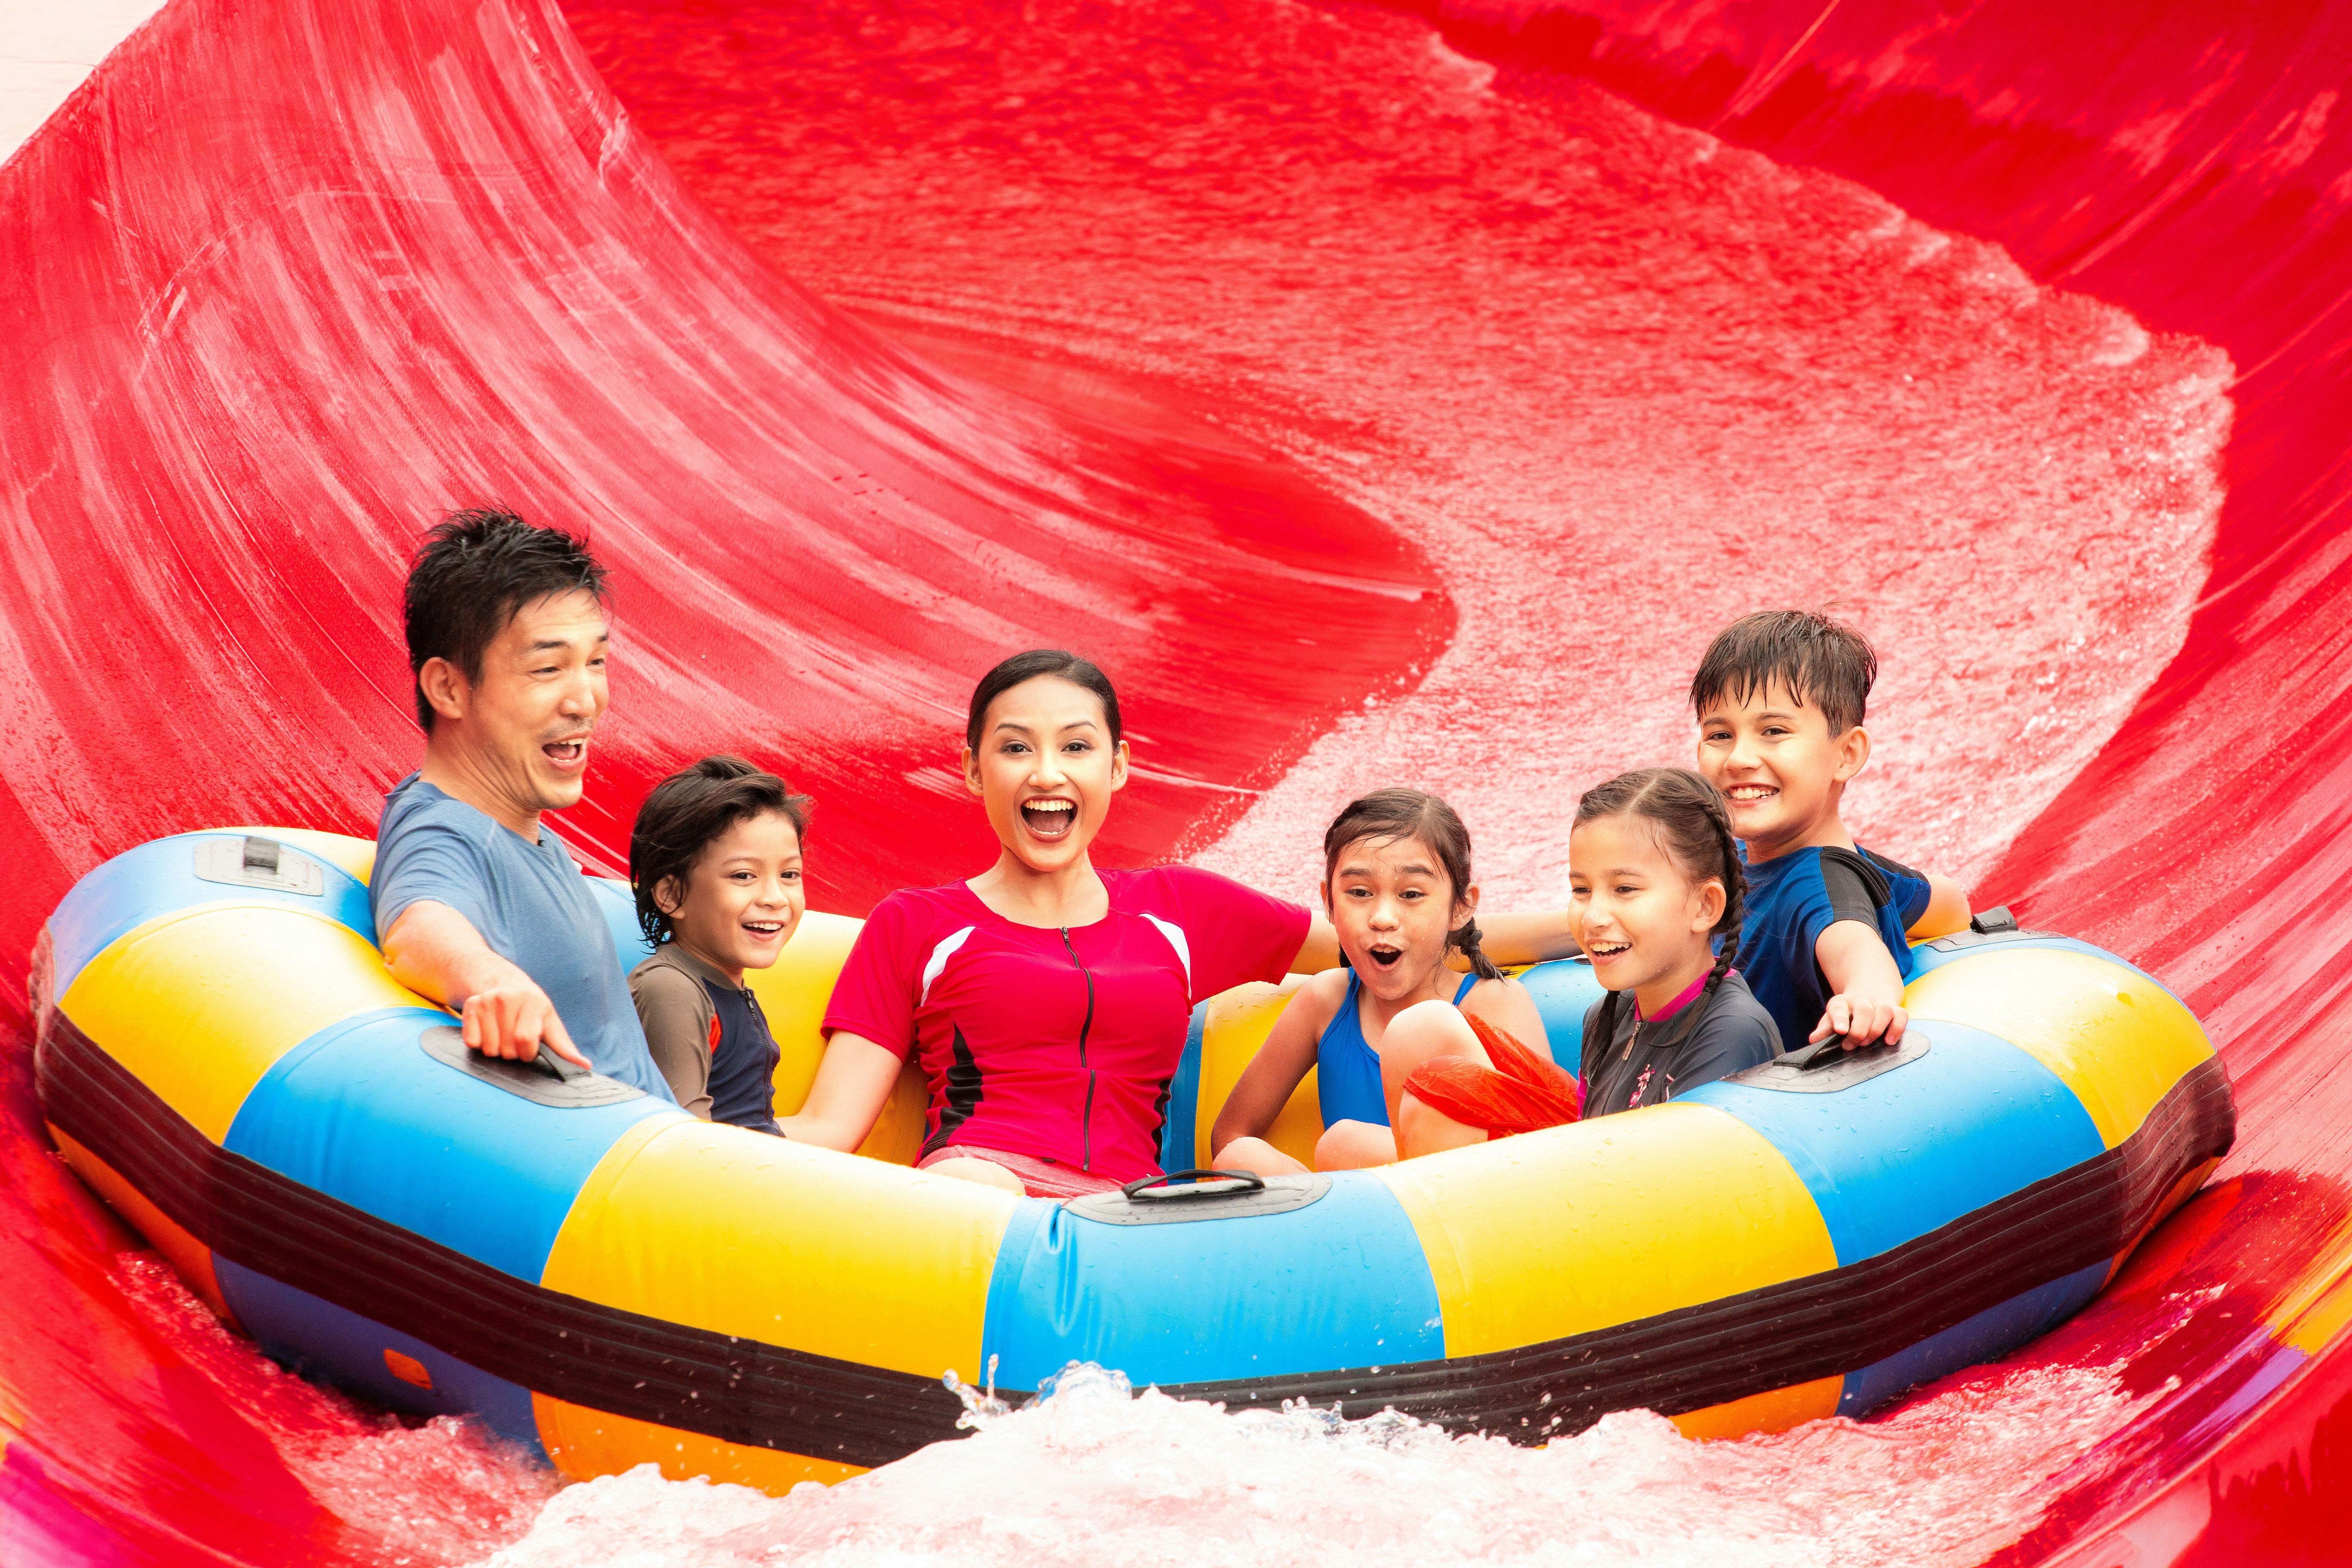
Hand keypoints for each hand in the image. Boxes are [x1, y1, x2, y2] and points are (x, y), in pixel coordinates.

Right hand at [460, 974, 588, 1067]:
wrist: (505, 983)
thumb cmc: (533, 1009)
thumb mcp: (550, 1022)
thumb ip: (565, 1047)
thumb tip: (585, 1065)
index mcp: (533, 1002)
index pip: (525, 1040)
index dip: (528, 1052)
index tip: (530, 1048)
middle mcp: (508, 998)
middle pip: (507, 1049)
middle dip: (513, 1053)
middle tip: (515, 1040)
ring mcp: (488, 1000)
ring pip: (489, 1049)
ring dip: (497, 1051)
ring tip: (503, 1035)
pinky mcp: (471, 1005)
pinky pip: (472, 1042)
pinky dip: (480, 1044)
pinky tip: (489, 1031)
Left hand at [1809, 991, 1906, 1049]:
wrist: (1868, 992)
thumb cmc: (1848, 1012)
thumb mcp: (1832, 1018)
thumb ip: (1824, 1030)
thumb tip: (1813, 1040)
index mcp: (1842, 1002)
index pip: (1839, 1007)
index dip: (1839, 1019)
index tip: (1840, 1031)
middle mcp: (1862, 1000)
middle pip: (1864, 1010)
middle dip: (1859, 1030)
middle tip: (1852, 1045)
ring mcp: (1880, 1003)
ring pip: (1884, 1011)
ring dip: (1877, 1029)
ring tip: (1868, 1043)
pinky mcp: (1895, 1009)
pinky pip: (1901, 1015)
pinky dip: (1897, 1028)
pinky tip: (1889, 1041)